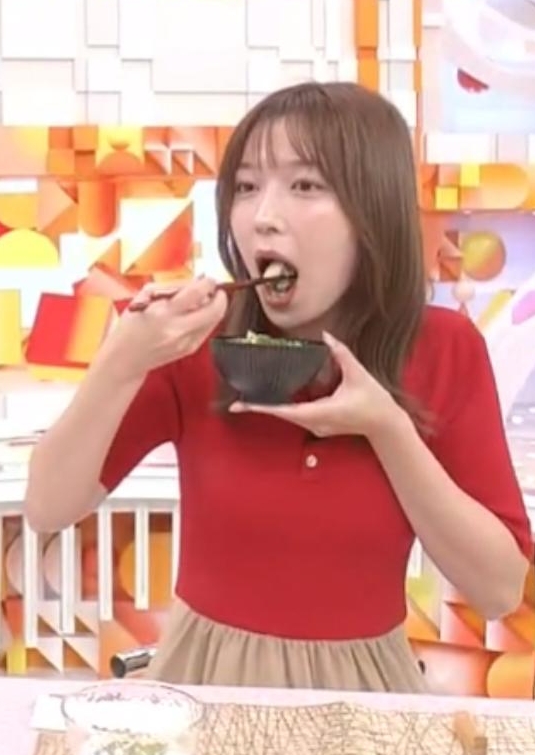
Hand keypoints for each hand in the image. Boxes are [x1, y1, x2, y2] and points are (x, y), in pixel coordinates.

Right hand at [96, 277, 227, 382]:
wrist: (126, 358)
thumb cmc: (131, 326)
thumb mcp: (144, 297)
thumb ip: (171, 287)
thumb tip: (195, 281)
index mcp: (163, 313)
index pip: (197, 293)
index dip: (209, 283)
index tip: (209, 279)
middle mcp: (178, 329)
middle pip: (215, 310)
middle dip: (220, 297)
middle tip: (215, 290)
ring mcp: (186, 342)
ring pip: (215, 321)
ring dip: (214, 307)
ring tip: (204, 301)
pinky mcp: (190, 350)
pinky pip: (208, 330)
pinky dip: (207, 319)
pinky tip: (196, 315)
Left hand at [229, 332, 402, 439]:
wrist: (387, 426)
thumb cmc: (375, 401)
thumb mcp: (359, 374)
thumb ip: (341, 353)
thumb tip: (326, 335)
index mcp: (321, 412)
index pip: (286, 410)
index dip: (263, 407)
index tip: (243, 405)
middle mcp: (315, 424)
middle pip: (282, 415)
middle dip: (261, 407)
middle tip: (237, 402)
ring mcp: (318, 428)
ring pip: (289, 417)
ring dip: (273, 408)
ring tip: (250, 401)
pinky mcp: (321, 426)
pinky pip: (298, 417)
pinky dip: (286, 408)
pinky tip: (276, 400)